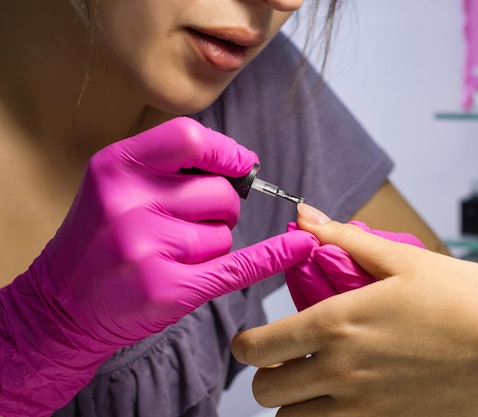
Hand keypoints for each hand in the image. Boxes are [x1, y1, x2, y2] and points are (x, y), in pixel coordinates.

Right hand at [0, 117, 316, 416]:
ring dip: (211, 245)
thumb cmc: (99, 240)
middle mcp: (128, 203)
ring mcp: (147, 248)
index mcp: (118, 167)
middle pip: (219, 193)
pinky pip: (238, 266)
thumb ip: (168, 167)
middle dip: (220, 209)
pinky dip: (273, 256)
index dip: (226, 151)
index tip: (241, 164)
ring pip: (223, 234)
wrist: (62, 304)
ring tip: (171, 255)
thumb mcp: (116, 186)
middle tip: (189, 225)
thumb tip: (240, 163)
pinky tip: (298, 246)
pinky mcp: (166, 289)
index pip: (190, 138)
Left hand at [232, 207, 477, 416]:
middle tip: (283, 358)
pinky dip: (324, 416)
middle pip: (267, 392)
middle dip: (264, 375)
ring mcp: (364, 406)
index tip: (253, 339)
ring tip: (311, 380)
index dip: (245, 344)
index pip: (260, 347)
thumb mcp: (402, 260)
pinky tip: (344, 395)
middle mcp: (342, 371)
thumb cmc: (465, 301)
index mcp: (338, 324)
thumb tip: (305, 216)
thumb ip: (343, 239)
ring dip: (292, 402)